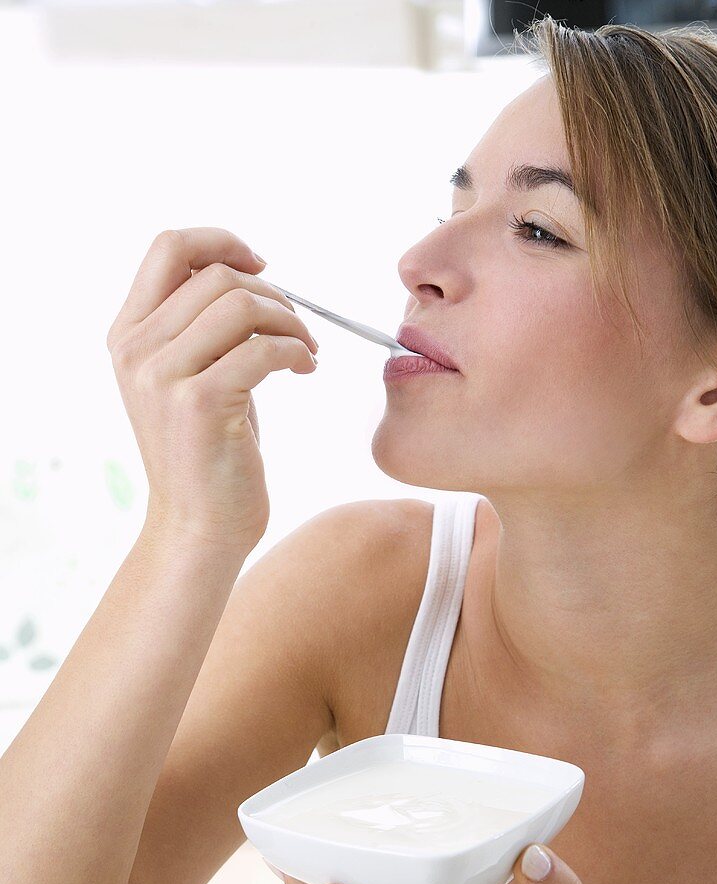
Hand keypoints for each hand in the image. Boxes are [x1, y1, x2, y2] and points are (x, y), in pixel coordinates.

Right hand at [106, 227, 318, 551]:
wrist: (199, 525)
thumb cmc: (207, 451)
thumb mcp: (189, 377)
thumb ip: (200, 326)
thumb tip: (245, 273)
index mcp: (127, 335)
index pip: (168, 247)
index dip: (222, 240)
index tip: (262, 265)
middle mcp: (136, 350)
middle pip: (217, 275)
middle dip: (273, 294)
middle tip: (297, 327)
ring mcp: (163, 376)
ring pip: (242, 305)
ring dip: (291, 321)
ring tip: (306, 350)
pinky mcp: (200, 403)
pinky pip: (264, 348)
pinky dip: (297, 351)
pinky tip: (306, 369)